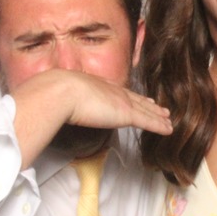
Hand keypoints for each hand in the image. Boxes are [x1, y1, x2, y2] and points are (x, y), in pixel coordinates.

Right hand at [11, 69, 171, 166]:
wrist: (58, 92)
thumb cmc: (51, 93)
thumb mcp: (57, 95)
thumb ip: (59, 101)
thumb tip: (48, 109)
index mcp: (96, 86)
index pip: (116, 93)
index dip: (128, 97)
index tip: (136, 99)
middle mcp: (111, 91)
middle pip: (134, 100)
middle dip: (148, 104)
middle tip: (159, 108)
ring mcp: (120, 102)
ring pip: (145, 111)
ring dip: (157, 116)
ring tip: (167, 119)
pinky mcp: (125, 114)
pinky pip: (148, 122)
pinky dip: (159, 126)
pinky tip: (168, 129)